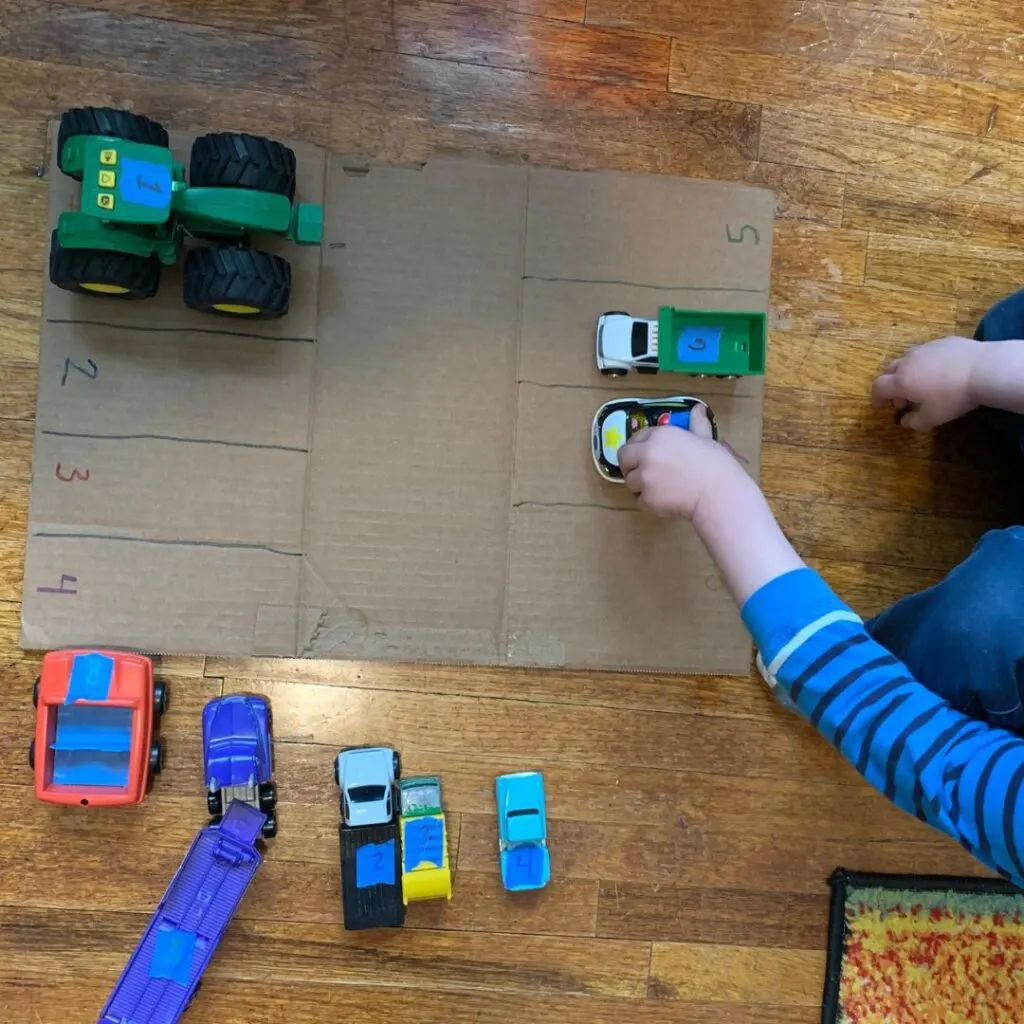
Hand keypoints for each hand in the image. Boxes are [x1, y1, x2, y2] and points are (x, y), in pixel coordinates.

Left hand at [617, 404, 746, 518]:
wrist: (718, 492)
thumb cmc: (715, 464)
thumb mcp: (705, 438)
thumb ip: (696, 423)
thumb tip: (698, 408)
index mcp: (660, 435)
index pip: (636, 437)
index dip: (639, 446)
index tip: (644, 453)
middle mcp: (647, 453)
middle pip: (624, 458)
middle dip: (630, 464)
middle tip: (643, 471)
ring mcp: (644, 477)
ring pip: (630, 481)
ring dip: (640, 485)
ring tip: (658, 487)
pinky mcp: (646, 499)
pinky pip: (639, 500)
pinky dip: (649, 502)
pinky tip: (664, 500)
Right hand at [871, 336, 983, 429]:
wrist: (983, 369)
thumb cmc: (953, 397)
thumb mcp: (932, 418)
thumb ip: (913, 421)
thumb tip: (903, 420)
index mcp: (901, 381)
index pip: (878, 387)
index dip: (876, 397)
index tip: (881, 405)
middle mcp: (908, 362)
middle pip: (889, 370)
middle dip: (891, 383)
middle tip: (904, 396)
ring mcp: (925, 348)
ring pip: (907, 357)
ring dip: (907, 370)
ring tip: (921, 380)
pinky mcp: (943, 341)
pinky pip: (927, 350)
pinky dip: (926, 361)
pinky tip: (942, 369)